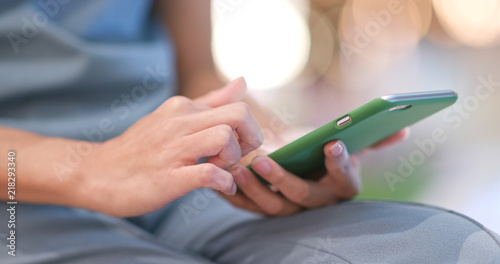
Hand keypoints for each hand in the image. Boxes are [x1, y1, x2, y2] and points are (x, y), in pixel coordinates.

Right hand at [75, 78, 262, 216]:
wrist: (96, 173)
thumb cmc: (140, 148)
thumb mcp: (173, 117)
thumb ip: (211, 101)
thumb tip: (242, 82)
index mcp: (183, 108)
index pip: (237, 107)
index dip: (247, 130)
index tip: (235, 147)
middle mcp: (180, 122)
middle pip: (239, 116)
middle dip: (251, 139)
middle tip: (236, 157)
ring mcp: (173, 149)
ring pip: (225, 139)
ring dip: (234, 159)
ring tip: (223, 170)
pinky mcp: (168, 177)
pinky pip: (209, 174)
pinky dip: (223, 183)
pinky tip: (220, 187)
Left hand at [221, 128, 408, 215]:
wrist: (295, 165)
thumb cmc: (320, 151)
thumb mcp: (345, 143)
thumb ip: (373, 138)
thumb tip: (404, 128)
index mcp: (340, 185)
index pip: (345, 180)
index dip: (340, 163)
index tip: (333, 143)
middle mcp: (316, 202)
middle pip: (303, 196)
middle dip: (284, 180)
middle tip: (265, 159)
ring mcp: (289, 208)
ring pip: (272, 207)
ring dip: (254, 189)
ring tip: (238, 168)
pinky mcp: (263, 208)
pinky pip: (248, 206)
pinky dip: (235, 194)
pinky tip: (223, 174)